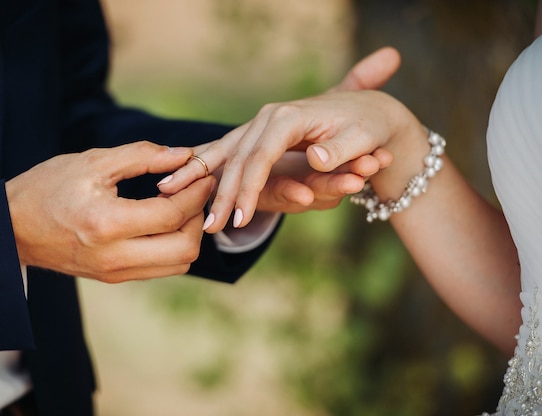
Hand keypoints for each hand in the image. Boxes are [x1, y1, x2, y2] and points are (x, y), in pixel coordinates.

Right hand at [6, 142, 214, 282]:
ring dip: (190, 236)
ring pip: (178, 264)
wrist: (11, 228)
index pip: (173, 214)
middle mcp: (115, 256)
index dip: (197, 194)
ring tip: (183, 207)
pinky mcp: (114, 277)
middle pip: (185, 249)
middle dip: (199, 219)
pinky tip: (166, 223)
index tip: (204, 175)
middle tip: (196, 194)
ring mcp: (115, 272)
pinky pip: (160, 268)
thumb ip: (143, 155)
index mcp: (108, 224)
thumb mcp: (92, 162)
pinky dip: (173, 247)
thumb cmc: (47, 188)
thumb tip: (183, 155)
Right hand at [158, 47, 404, 231]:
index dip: (248, 188)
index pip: (260, 157)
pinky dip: (200, 167)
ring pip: (225, 155)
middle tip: (211, 227)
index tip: (240, 217)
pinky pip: (222, 153)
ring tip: (176, 200)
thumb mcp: (362, 135)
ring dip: (203, 180)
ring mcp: (257, 125)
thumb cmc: (367, 123)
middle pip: (237, 159)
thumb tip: (314, 161)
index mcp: (287, 117)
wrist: (366, 107)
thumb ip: (338, 150)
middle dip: (222, 194)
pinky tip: (174, 180)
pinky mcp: (253, 135)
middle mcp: (266, 118)